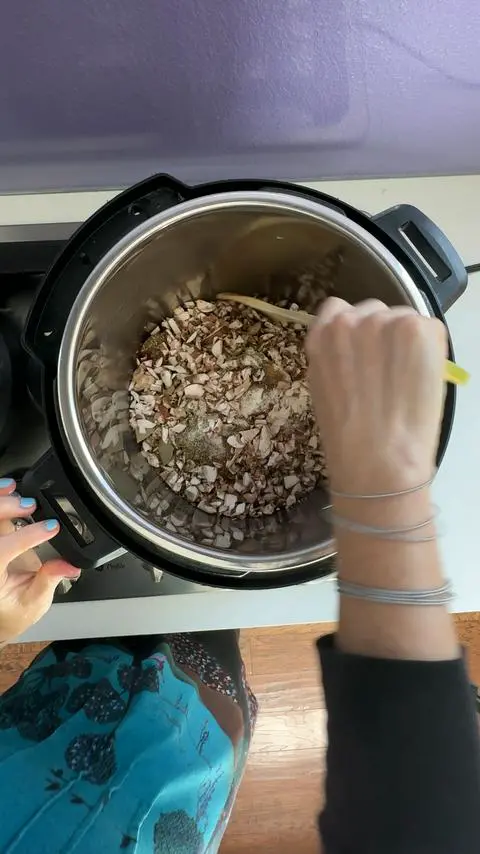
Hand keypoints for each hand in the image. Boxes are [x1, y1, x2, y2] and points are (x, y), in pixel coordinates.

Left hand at [0, 478, 79, 644]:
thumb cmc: (12, 611)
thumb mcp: (34, 603)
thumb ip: (48, 581)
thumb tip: (69, 565)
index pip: (2, 550)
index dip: (27, 536)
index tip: (51, 528)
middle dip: (9, 509)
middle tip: (32, 505)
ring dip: (1, 500)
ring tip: (18, 492)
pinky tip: (9, 488)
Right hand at [306, 298, 446, 494]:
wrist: (377, 458)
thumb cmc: (347, 437)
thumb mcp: (321, 388)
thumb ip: (334, 357)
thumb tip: (355, 351)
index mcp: (320, 336)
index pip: (338, 310)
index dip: (355, 332)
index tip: (363, 352)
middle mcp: (348, 320)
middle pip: (373, 311)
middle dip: (382, 336)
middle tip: (388, 371)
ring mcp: (383, 322)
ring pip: (402, 319)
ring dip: (407, 341)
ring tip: (406, 379)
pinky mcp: (416, 329)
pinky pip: (429, 328)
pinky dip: (430, 349)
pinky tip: (421, 378)